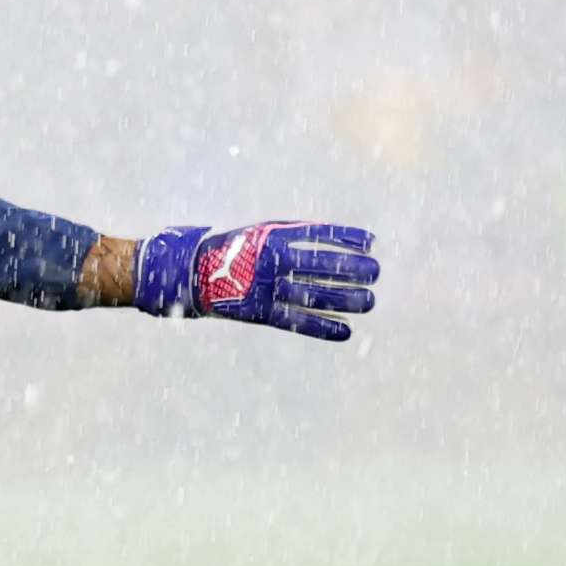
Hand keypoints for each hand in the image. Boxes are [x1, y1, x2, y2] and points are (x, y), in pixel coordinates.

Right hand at [133, 221, 377, 340]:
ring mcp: (266, 288)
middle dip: (352, 269)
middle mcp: (272, 261)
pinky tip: (345, 331)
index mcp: (272, 237)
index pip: (318, 235)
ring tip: (369, 301)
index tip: (371, 242)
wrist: (189, 274)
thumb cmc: (232, 250)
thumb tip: (333, 241)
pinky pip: (296, 321)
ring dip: (344, 299)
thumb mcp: (261, 233)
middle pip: (321, 265)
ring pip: (313, 294)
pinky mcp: (260, 313)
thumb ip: (292, 236)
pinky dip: (322, 327)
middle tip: (376, 273)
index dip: (347, 238)